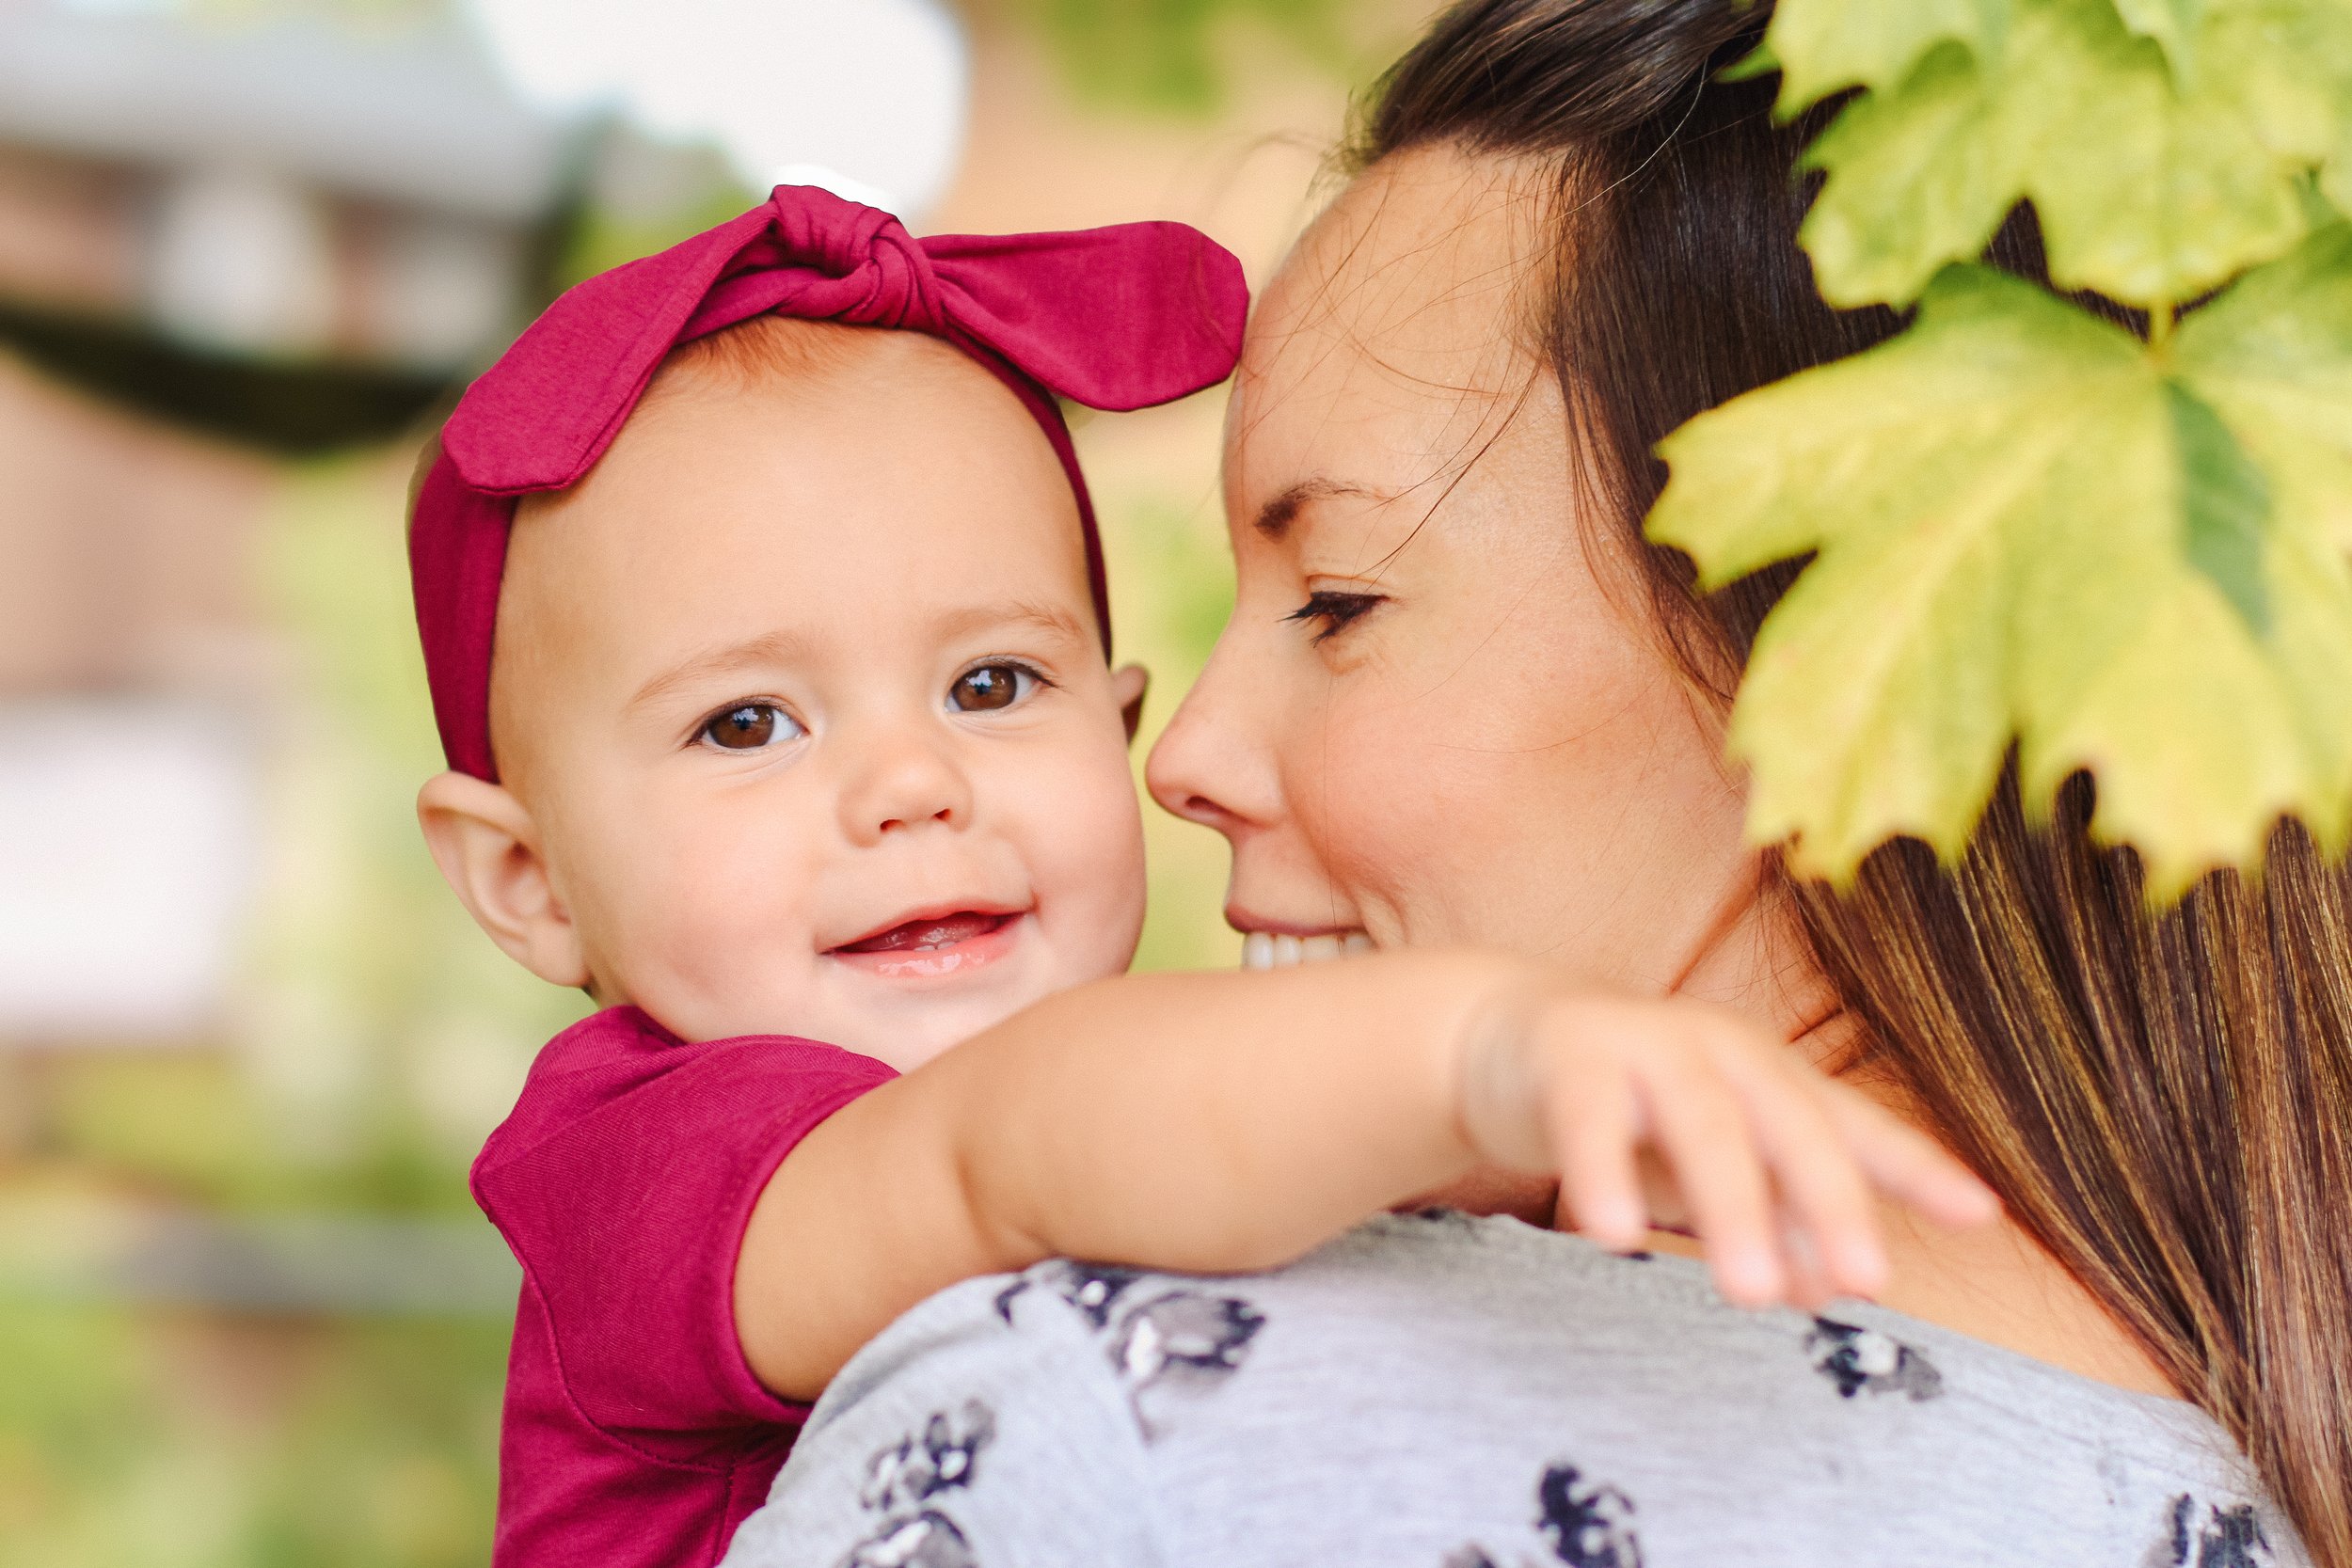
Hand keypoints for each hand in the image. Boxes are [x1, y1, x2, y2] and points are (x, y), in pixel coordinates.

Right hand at [1455, 989, 2000, 1309]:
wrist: (1511, 1039)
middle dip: (1832, 1203)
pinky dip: (1603, 1176)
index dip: (1915, 1168)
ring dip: (1734, 1207)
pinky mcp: (1571, 1059)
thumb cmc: (1633, 1110)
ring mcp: (1647, 1048)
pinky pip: (1590, 1121)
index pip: (1854, 1126)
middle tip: (1866, 1282)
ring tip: (1753, 1293)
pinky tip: (1615, 1237)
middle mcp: (1723, 1053)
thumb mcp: (1711, 1169)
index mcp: (1769, 1077)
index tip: (1979, 1216)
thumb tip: (1833, 1290)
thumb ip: (1774, 1219)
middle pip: (1791, 1124)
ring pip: (1704, 1125)